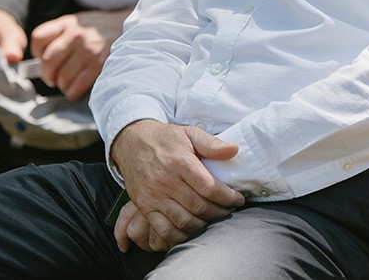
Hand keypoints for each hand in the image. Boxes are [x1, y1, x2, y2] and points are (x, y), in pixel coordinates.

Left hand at [29, 9, 129, 100]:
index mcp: (68, 23)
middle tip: (50, 78)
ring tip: (65, 84)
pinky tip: (73, 91)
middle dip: (47, 74)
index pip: (39, 37)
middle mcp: (76, 35)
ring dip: (61, 84)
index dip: (35, 52)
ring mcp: (88, 50)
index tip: (40, 59)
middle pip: (48, 60)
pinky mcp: (99, 65)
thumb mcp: (79, 22)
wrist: (128, 27)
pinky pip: (78, 85)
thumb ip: (61, 34)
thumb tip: (41, 59)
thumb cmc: (99, 28)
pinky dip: (72, 92)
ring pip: (63, 76)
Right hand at [109, 120, 245, 252]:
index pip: (210, 188)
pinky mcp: (144, 205)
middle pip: (199, 207)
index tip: (238, 200)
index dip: (228, 198)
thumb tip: (234, 150)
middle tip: (228, 210)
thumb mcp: (189, 133)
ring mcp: (154, 196)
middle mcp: (166, 181)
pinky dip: (180, 235)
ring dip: (203, 225)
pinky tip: (191, 230)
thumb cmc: (164, 138)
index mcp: (180, 162)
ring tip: (212, 218)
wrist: (131, 141)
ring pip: (185, 221)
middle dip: (220, 213)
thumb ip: (212, 143)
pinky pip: (164, 229)